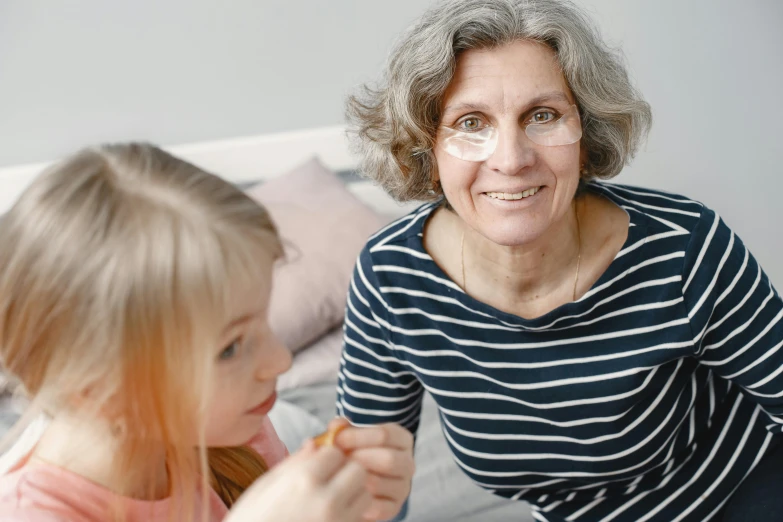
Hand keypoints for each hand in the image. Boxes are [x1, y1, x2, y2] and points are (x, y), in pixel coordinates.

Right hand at [225, 440, 371, 521]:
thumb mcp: (264, 486)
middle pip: (358, 471)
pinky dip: (352, 515)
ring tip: (333, 501)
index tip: (319, 464)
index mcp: (304, 480)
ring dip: (354, 494)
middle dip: (347, 471)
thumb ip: (294, 462)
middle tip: (331, 480)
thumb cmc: (250, 520)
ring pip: (365, 496)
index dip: (328, 456)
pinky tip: (331, 517)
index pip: (336, 452)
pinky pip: (359, 519)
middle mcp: (326, 501)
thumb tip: (314, 443)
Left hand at [331, 418, 415, 520]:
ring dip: (356, 479)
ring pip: (379, 483)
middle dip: (359, 458)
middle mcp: (407, 463)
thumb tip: (336, 426)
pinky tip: (348, 493)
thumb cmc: (353, 454)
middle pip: (389, 459)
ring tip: (340, 475)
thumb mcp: (349, 437)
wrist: (354, 484)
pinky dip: (359, 500)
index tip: (338, 439)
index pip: (385, 434)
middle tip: (340, 460)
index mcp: (402, 439)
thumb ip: (342, 429)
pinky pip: (377, 506)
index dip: (358, 435)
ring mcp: (403, 487)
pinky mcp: (394, 508)